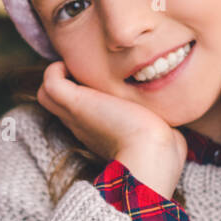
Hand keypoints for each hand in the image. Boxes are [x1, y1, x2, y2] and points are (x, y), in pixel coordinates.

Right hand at [37, 60, 186, 199]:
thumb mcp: (162, 136)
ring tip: (78, 66)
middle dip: (67, 82)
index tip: (102, 85)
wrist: (151, 154)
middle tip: (86, 70)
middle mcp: (84, 124)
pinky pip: (50, 81)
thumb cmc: (163, 153)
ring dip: (58, 76)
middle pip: (56, 102)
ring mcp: (77, 114)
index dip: (86, 96)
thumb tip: (174, 127)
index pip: (80, 113)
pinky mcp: (76, 103)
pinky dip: (55, 69)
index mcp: (101, 133)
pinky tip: (72, 65)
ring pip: (47, 92)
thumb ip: (163, 127)